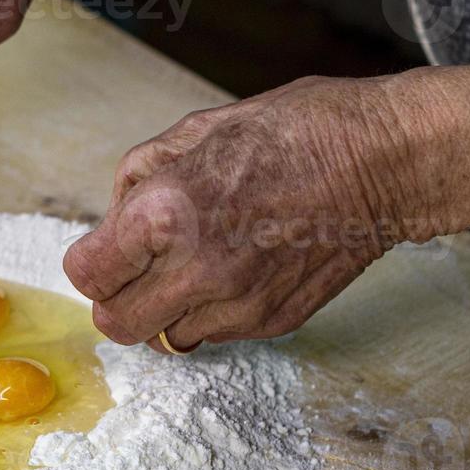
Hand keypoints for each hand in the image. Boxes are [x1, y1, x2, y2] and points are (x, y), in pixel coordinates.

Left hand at [63, 75, 425, 352]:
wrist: (382, 162)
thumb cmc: (293, 133)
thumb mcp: (195, 131)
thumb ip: (138, 182)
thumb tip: (112, 225)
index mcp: (166, 214)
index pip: (87, 274)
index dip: (91, 259)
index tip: (105, 249)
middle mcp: (197, 269)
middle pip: (116, 324)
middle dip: (117, 297)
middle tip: (136, 269)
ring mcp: (238, 305)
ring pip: (164, 338)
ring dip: (164, 309)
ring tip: (192, 264)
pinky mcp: (272, 323)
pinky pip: (213, 334)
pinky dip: (208, 311)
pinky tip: (233, 268)